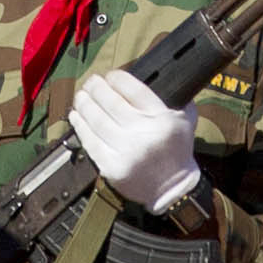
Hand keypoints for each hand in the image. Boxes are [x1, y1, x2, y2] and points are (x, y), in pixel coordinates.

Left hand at [70, 69, 201, 216]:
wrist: (173, 188)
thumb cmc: (177, 150)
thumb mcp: (186, 120)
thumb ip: (176, 97)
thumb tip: (154, 74)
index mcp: (162, 119)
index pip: (133, 89)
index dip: (117, 78)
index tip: (111, 75)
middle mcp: (143, 134)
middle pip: (111, 102)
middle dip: (96, 87)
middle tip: (91, 82)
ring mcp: (125, 152)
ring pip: (97, 120)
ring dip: (84, 104)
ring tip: (81, 95)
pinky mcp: (112, 167)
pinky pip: (90, 142)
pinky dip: (80, 126)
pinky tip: (76, 116)